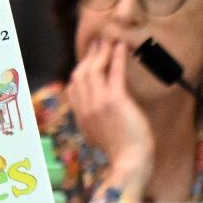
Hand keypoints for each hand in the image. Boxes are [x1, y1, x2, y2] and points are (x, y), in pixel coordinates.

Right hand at [67, 39, 154, 191]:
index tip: (89, 60)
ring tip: (108, 40)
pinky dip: (117, 58)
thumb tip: (101, 114)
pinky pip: (114, 73)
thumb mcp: (101, 137)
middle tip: (97, 42)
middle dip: (88, 56)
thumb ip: (96, 122)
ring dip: (101, 52)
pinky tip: (121, 47)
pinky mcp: (115, 101)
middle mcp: (85, 108)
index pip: (73, 88)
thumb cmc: (121, 153)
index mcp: (81, 117)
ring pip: (93, 70)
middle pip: (80, 75)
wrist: (128, 162)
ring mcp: (98, 104)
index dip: (80, 71)